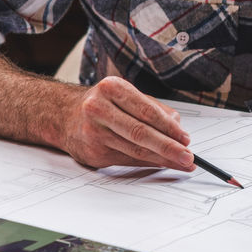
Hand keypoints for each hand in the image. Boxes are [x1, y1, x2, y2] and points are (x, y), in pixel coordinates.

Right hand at [59, 76, 194, 170]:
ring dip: (161, 159)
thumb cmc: (101, 104)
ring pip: (135, 150)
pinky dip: (146, 164)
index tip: (186, 139)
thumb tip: (177, 129)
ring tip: (180, 163)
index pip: (146, 111)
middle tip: (187, 156)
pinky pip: (126, 161)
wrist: (63, 115)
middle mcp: (99, 108)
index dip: (169, 128)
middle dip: (168, 147)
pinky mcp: (93, 153)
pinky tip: (160, 164)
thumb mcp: (124, 95)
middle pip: (140, 133)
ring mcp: (94, 132)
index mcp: (111, 88)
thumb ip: (152, 108)